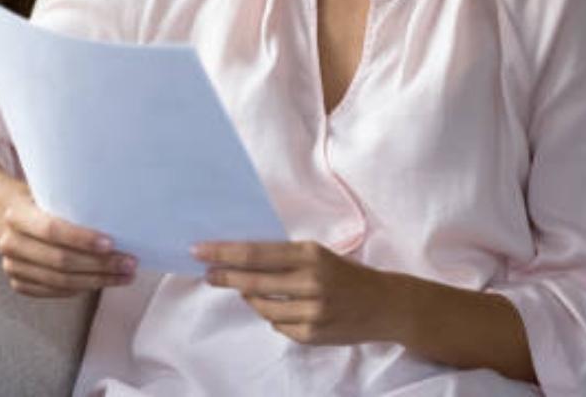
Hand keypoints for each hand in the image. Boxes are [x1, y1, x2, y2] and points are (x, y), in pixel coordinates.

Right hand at [0, 191, 137, 297]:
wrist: (9, 215)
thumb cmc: (40, 200)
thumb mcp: (49, 192)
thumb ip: (71, 201)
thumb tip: (117, 212)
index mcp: (17, 214)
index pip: (52, 230)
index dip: (82, 239)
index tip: (111, 243)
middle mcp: (11, 243)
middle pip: (60, 260)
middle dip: (99, 264)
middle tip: (129, 263)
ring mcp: (13, 267)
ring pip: (61, 281)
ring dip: (98, 280)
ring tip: (124, 276)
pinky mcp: (19, 283)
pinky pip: (55, 292)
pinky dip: (82, 288)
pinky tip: (103, 282)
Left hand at [191, 240, 401, 345]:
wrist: (385, 304)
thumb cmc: (344, 273)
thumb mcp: (317, 254)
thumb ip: (284, 257)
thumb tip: (241, 259)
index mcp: (310, 254)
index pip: (256, 253)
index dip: (225, 253)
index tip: (200, 250)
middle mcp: (311, 281)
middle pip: (253, 281)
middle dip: (224, 276)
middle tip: (206, 272)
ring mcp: (312, 311)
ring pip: (263, 307)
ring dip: (250, 298)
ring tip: (246, 289)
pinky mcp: (313, 335)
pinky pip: (278, 326)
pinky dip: (272, 316)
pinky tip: (279, 307)